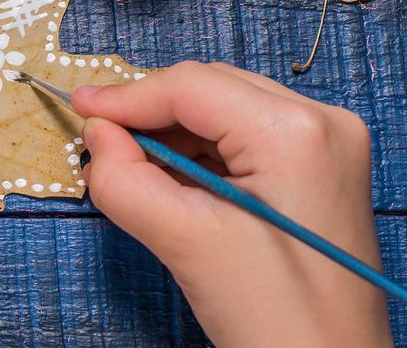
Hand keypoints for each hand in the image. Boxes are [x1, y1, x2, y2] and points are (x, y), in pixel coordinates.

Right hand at [73, 61, 391, 347]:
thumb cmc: (279, 319)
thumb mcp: (186, 244)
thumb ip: (127, 180)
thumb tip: (98, 135)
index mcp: (294, 133)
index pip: (190, 87)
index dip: (126, 97)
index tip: (79, 109)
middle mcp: (321, 122)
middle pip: (208, 90)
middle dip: (149, 114)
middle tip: (100, 142)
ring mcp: (326, 143)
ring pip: (223, 109)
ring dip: (172, 134)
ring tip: (133, 171)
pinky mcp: (319, 167)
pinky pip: (243, 136)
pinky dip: (199, 153)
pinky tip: (173, 183)